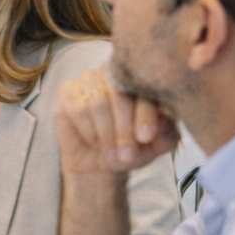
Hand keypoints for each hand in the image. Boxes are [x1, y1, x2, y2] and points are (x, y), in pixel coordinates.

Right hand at [55, 65, 179, 176]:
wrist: (99, 162)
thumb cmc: (131, 149)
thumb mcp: (155, 146)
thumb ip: (166, 132)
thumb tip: (164, 118)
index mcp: (143, 79)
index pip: (145, 89)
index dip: (145, 114)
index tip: (146, 138)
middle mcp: (116, 73)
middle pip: (119, 94)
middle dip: (124, 129)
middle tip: (126, 155)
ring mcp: (91, 78)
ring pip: (98, 103)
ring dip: (105, 134)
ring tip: (111, 152)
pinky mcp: (68, 90)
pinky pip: (78, 109)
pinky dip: (88, 131)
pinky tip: (93, 140)